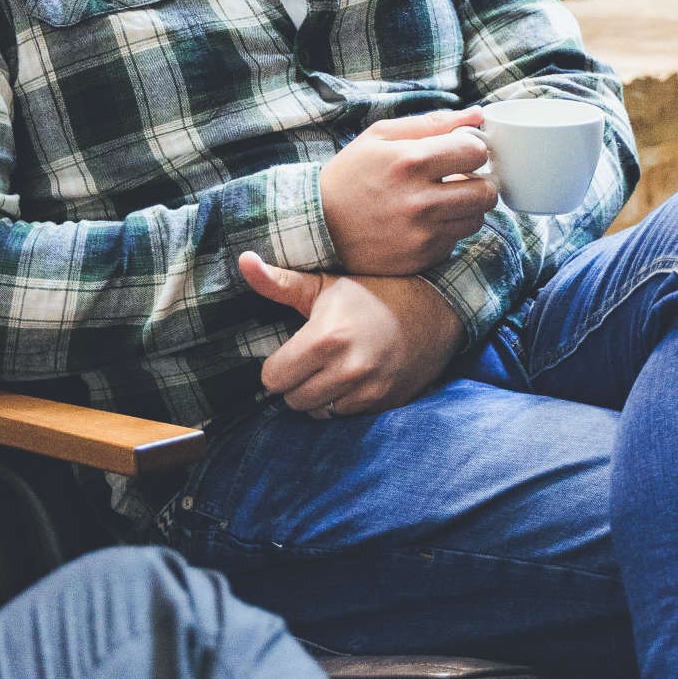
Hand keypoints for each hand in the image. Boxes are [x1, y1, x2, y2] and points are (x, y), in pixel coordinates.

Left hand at [238, 252, 463, 417]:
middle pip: (293, 400)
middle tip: (310, 363)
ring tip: (330, 372)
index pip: (273, 378)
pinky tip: (352, 381)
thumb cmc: (371, 293)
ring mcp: (369, 390)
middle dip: (295, 384)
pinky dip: (343, 403)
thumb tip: (243, 261)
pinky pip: (347, 417)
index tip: (288, 355)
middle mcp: (347, 369)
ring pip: (319, 413)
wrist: (434, 309)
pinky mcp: (386, 404)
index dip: (276, 367)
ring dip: (318, 397)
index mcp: (325, 338)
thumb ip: (279, 282)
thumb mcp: (324, 283)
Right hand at [317, 107, 496, 276]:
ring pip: (477, 219)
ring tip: (442, 200)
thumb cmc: (350, 174)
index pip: (476, 151)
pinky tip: (424, 223)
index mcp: (410, 161)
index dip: (473, 149)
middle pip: (487, 192)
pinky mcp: (421, 258)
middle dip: (479, 182)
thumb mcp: (380, 136)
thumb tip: (478, 114)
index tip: (461, 153)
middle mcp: (420, 200)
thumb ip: (432, 122)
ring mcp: (422, 234)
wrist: (317, 225)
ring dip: (466, 208)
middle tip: (460, 179)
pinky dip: (447, 231)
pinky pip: (456, 241)